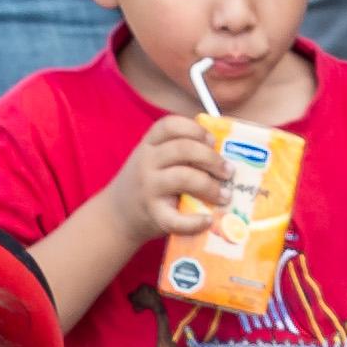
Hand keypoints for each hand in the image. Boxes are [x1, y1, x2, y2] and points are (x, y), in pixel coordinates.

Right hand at [119, 107, 233, 247]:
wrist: (119, 214)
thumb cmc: (149, 184)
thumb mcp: (154, 160)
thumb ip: (180, 153)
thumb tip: (224, 154)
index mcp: (149, 144)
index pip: (171, 125)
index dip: (196, 130)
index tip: (212, 141)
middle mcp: (146, 161)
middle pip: (183, 149)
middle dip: (211, 158)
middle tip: (228, 171)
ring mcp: (149, 188)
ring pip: (184, 177)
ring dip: (210, 186)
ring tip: (225, 195)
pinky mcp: (153, 214)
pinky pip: (177, 218)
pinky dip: (195, 221)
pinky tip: (207, 220)